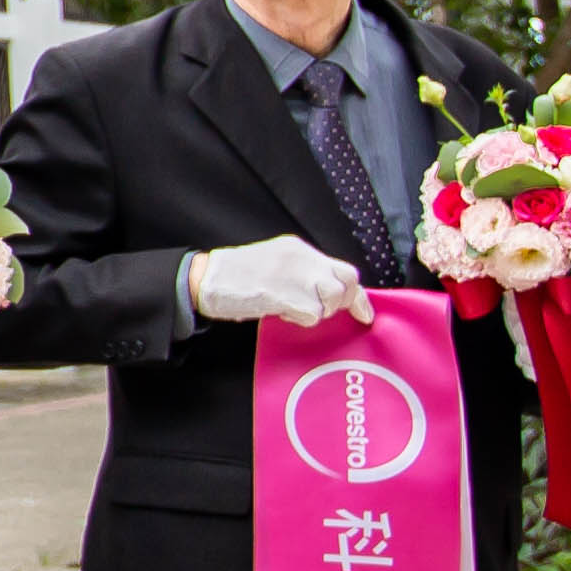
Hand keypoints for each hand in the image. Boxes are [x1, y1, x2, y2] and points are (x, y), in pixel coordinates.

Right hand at [188, 237, 363, 327]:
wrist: (206, 278)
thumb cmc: (236, 275)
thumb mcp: (275, 263)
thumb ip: (302, 272)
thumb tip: (327, 293)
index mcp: (299, 249)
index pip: (343, 269)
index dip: (358, 295)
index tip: (364, 313)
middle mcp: (301, 258)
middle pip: (347, 281)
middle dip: (344, 302)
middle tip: (328, 311)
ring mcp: (293, 276)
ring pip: (332, 299)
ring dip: (318, 312)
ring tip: (295, 310)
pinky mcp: (283, 294)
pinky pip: (311, 315)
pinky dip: (300, 320)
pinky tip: (282, 313)